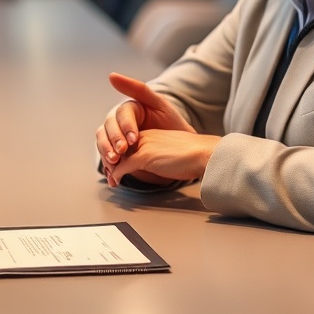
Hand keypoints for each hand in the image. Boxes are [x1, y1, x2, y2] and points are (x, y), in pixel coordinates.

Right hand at [96, 72, 195, 167]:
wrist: (180, 148)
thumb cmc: (171, 123)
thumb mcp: (159, 104)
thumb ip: (138, 89)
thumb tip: (111, 75)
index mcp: (127, 109)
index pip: (120, 115)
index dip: (125, 127)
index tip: (133, 139)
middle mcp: (117, 122)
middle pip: (107, 129)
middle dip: (113, 142)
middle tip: (121, 153)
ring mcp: (115, 138)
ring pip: (102, 142)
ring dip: (105, 153)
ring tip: (114, 164)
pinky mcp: (116, 153)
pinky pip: (106, 158)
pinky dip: (108, 167)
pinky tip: (112, 175)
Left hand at [103, 129, 219, 187]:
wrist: (203, 153)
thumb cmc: (193, 155)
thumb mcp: (171, 151)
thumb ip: (159, 154)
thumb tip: (157, 164)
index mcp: (150, 133)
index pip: (127, 143)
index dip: (120, 155)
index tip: (117, 166)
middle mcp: (143, 136)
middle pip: (118, 148)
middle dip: (112, 162)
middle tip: (110, 175)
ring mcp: (143, 145)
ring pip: (117, 156)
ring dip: (112, 169)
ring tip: (112, 180)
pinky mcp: (144, 156)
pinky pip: (122, 166)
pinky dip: (116, 175)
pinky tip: (116, 181)